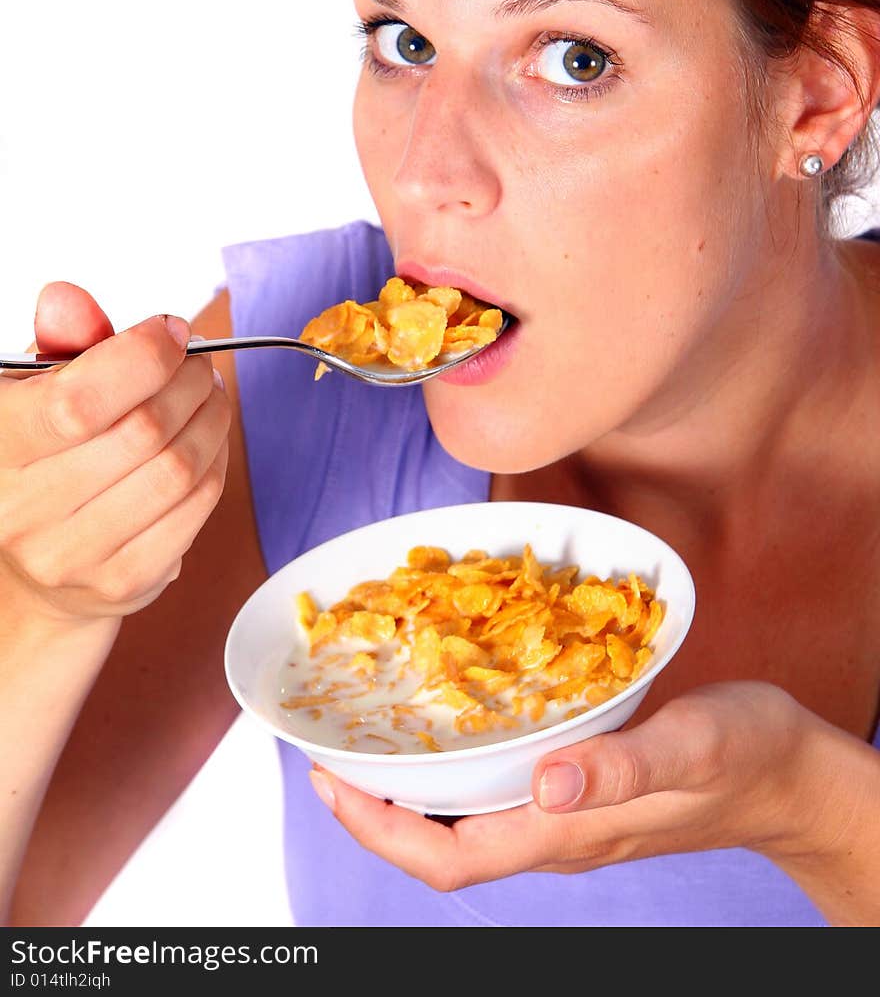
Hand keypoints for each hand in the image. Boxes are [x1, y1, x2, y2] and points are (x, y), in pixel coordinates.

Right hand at [0, 281, 230, 623]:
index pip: (77, 401)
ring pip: (178, 470)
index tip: (171, 332)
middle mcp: (21, 509)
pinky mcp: (124, 581)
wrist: (41, 568)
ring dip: (211, 419)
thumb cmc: (46, 457)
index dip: (142, 356)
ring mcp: (73, 554)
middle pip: (143, 431)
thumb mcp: (37, 389)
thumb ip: (61, 342)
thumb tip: (67, 298)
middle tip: (198, 364)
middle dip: (189, 382)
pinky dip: (216, 462)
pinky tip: (209, 441)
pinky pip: (196, 509)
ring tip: (209, 395)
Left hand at [308, 682, 826, 890]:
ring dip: (411, 791)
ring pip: (466, 824)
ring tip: (373, 739)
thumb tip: (545, 784)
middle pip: (441, 848)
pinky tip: (453, 728)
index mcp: (568, 831)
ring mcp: (569, 818)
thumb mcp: (691, 745)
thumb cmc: (746, 755)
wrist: (790, 775)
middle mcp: (557, 832)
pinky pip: (499, 797)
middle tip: (329, 752)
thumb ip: (621, 766)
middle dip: (375, 812)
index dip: (377, 831)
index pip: (446, 859)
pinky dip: (459, 770)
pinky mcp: (583, 794)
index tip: (328, 782)